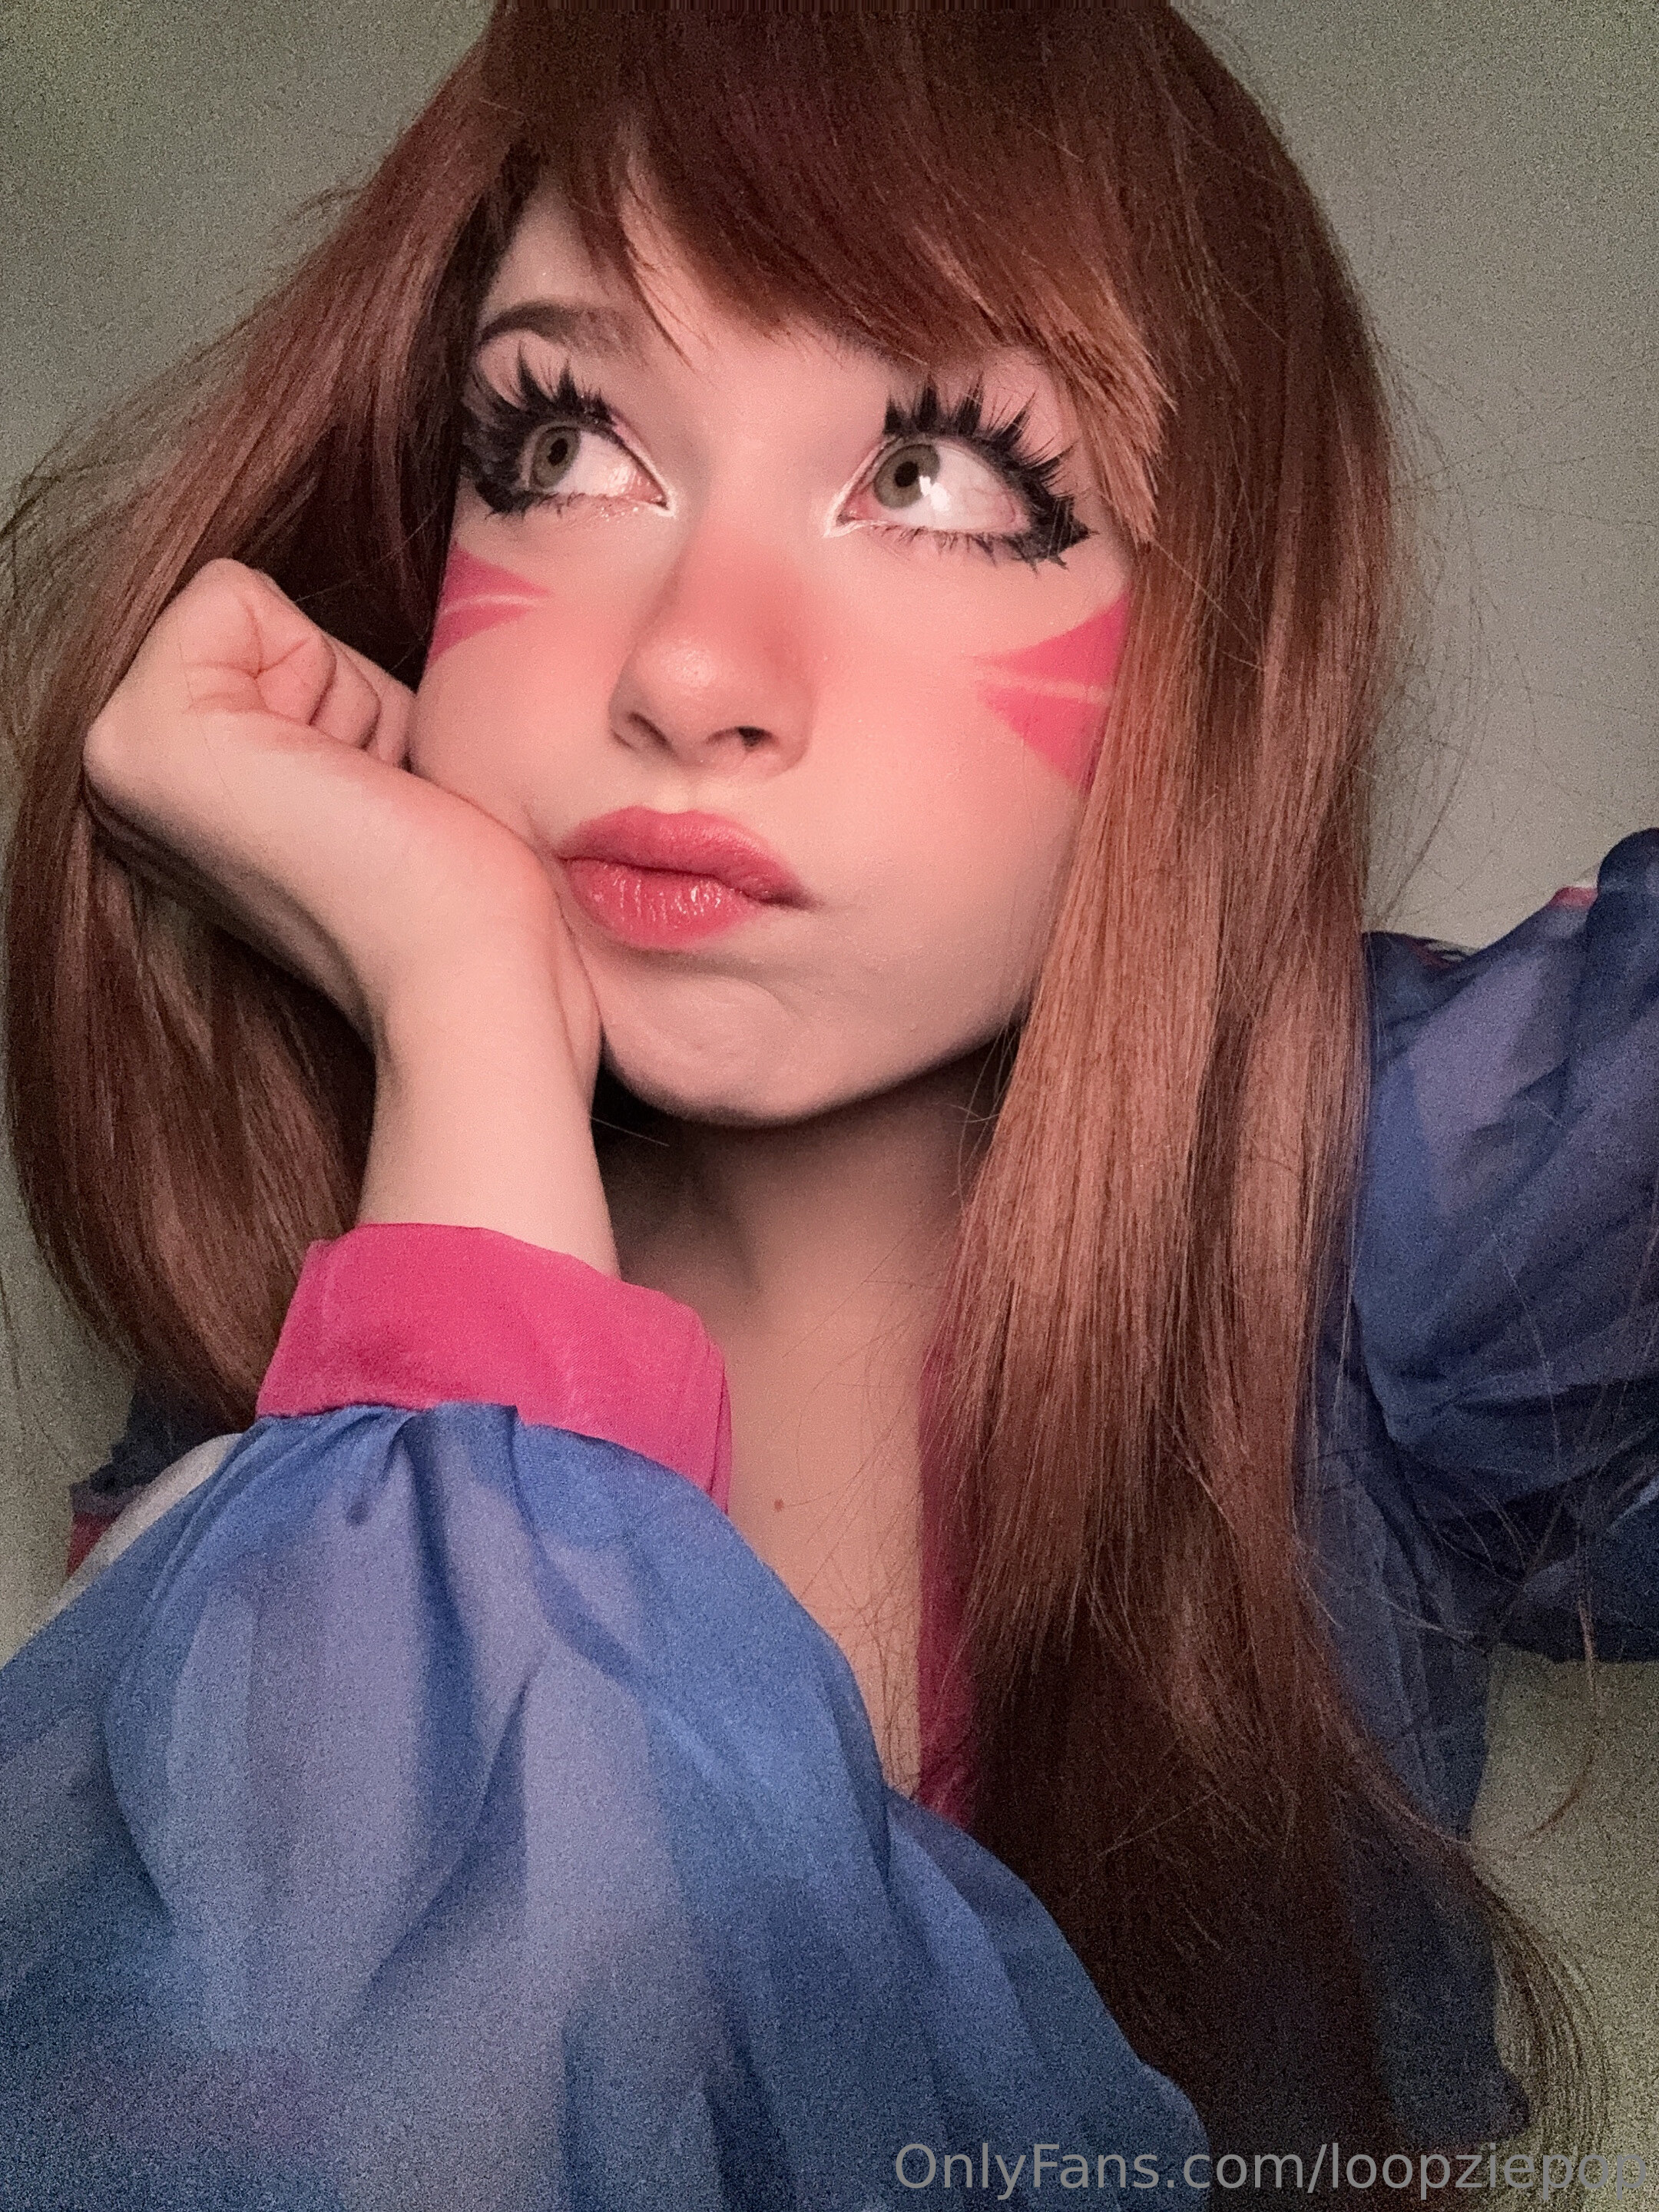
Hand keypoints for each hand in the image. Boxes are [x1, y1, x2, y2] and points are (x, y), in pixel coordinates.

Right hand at [84, 560, 615, 1269]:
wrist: (472, 981)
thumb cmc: (460, 899)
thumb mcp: (369, 780)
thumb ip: (326, 720)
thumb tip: (358, 677)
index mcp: (170, 804)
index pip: (252, 642)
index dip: (348, 702)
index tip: (371, 805)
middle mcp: (122, 790)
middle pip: (254, 630)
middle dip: (346, 699)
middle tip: (373, 812)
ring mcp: (121, 766)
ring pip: (254, 617)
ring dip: (354, 704)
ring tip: (368, 811)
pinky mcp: (149, 744)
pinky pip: (233, 592)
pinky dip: (331, 676)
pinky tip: (356, 790)